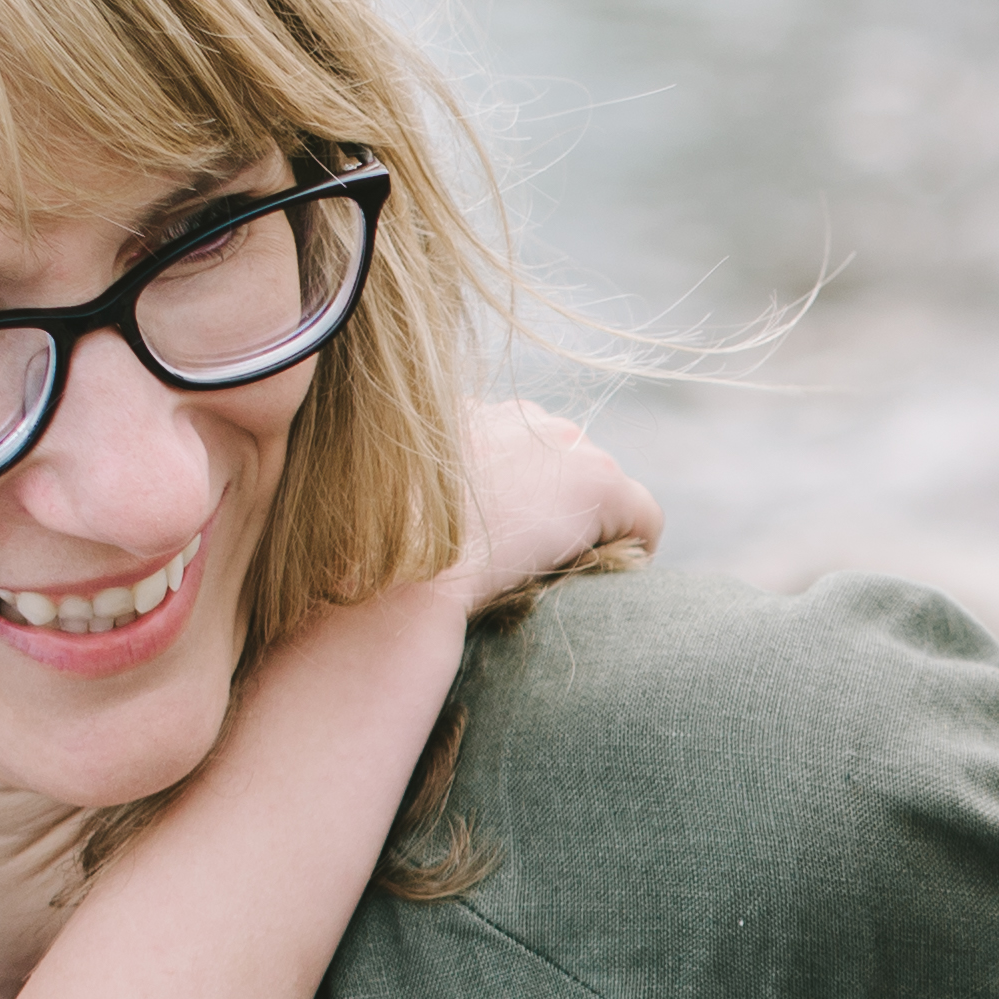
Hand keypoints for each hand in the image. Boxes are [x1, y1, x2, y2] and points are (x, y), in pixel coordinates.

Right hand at [275, 403, 660, 705]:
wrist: (392, 577)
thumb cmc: (357, 570)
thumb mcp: (353, 527)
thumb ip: (380, 519)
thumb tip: (362, 556)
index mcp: (450, 416)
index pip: (507, 447)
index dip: (509, 501)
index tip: (495, 544)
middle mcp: (509, 415)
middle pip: (559, 459)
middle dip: (552, 509)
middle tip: (527, 565)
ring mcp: (558, 445)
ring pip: (601, 490)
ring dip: (589, 533)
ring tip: (559, 580)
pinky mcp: (598, 482)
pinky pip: (645, 519)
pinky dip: (636, 551)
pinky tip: (607, 583)